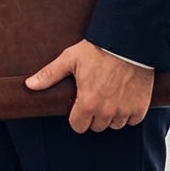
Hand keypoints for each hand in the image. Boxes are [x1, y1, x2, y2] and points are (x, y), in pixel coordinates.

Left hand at [25, 39, 154, 132]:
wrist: (126, 44)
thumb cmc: (96, 50)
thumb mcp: (69, 60)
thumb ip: (49, 75)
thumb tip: (29, 85)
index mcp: (88, 103)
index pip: (78, 126)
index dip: (76, 116)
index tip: (78, 105)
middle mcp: (107, 111)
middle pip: (97, 126)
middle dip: (93, 115)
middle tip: (93, 97)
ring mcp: (125, 111)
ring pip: (115, 124)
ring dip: (111, 115)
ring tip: (107, 95)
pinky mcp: (140, 108)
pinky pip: (132, 120)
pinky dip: (128, 112)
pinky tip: (122, 97)